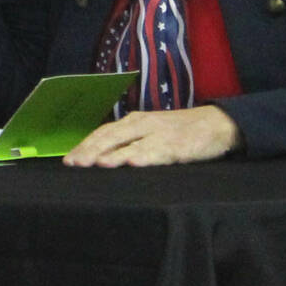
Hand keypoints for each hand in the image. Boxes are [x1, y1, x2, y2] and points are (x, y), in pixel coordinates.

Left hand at [62, 105, 240, 167]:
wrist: (216, 123)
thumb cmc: (179, 130)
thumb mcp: (150, 130)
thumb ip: (129, 140)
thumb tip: (101, 155)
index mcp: (134, 121)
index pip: (103, 133)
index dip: (85, 145)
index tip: (69, 160)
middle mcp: (142, 125)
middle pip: (111, 137)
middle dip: (91, 151)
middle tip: (74, 164)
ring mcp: (159, 134)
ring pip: (131, 144)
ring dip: (113, 154)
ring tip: (97, 163)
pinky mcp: (177, 145)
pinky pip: (158, 151)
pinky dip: (145, 156)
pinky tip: (134, 163)